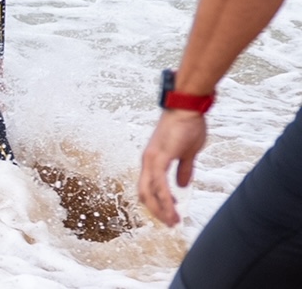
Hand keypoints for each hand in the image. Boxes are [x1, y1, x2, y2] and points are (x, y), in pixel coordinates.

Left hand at [138, 109, 207, 226]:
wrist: (186, 109)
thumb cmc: (187, 127)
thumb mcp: (187, 153)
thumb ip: (183, 169)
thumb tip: (182, 185)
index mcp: (153, 161)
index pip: (149, 187)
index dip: (157, 203)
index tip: (170, 215)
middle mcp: (148, 161)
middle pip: (144, 193)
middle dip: (156, 211)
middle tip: (170, 223)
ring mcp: (151, 159)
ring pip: (149, 192)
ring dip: (161, 209)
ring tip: (173, 222)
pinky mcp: (159, 157)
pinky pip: (159, 184)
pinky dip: (165, 199)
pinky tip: (173, 209)